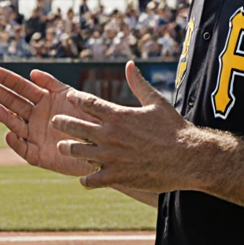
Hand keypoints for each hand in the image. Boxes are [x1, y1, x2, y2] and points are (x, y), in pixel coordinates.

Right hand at [0, 67, 106, 177]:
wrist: (106, 148)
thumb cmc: (92, 119)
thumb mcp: (75, 97)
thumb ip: (54, 85)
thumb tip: (33, 73)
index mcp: (45, 101)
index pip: (23, 87)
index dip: (9, 79)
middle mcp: (37, 117)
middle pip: (15, 104)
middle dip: (1, 95)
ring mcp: (37, 136)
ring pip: (17, 125)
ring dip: (5, 117)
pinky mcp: (40, 156)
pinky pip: (25, 150)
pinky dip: (16, 143)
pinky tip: (9, 135)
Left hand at [52, 61, 203, 192]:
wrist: (188, 157)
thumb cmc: (174, 128)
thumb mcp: (156, 102)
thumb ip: (138, 84)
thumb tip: (129, 64)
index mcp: (118, 115)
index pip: (88, 103)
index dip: (76, 100)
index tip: (69, 98)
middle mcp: (110, 135)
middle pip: (74, 126)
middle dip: (62, 123)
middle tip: (55, 122)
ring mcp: (111, 157)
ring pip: (77, 152)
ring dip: (68, 149)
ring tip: (63, 147)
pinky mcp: (116, 176)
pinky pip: (90, 179)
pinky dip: (85, 179)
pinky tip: (84, 178)